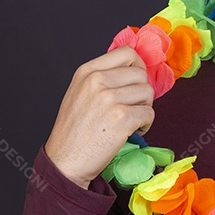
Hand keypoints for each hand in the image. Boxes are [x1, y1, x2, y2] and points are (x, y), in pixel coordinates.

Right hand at [44, 47, 155, 189]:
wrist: (65, 161)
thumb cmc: (74, 131)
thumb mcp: (79, 92)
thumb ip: (102, 77)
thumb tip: (135, 69)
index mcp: (87, 71)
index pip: (127, 53)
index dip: (138, 67)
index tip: (136, 81)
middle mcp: (97, 81)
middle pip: (141, 74)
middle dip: (142, 92)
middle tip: (132, 107)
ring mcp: (109, 99)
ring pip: (148, 93)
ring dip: (144, 108)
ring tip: (130, 120)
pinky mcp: (121, 118)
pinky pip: (149, 113)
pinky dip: (145, 124)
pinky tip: (132, 131)